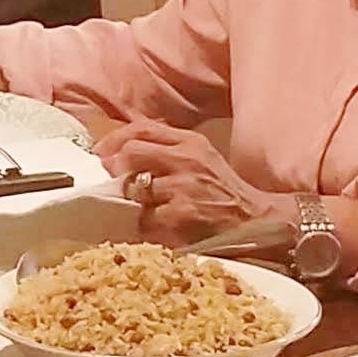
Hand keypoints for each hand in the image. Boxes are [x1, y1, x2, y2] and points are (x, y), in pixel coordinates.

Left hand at [96, 123, 279, 246]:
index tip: (101, 153)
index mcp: (191, 142)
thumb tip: (120, 155)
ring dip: (133, 203)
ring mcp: (184, 186)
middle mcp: (187, 159)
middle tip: (115, 183)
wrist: (256, 221)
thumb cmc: (224, 193)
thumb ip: (167, 150)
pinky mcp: (182, 214)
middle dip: (117, 169)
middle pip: (132, 153)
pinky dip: (145, 226)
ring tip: (145, 209)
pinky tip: (157, 228)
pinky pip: (145, 220)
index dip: (115, 140)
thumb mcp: (201, 159)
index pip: (142, 128)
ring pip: (135, 189)